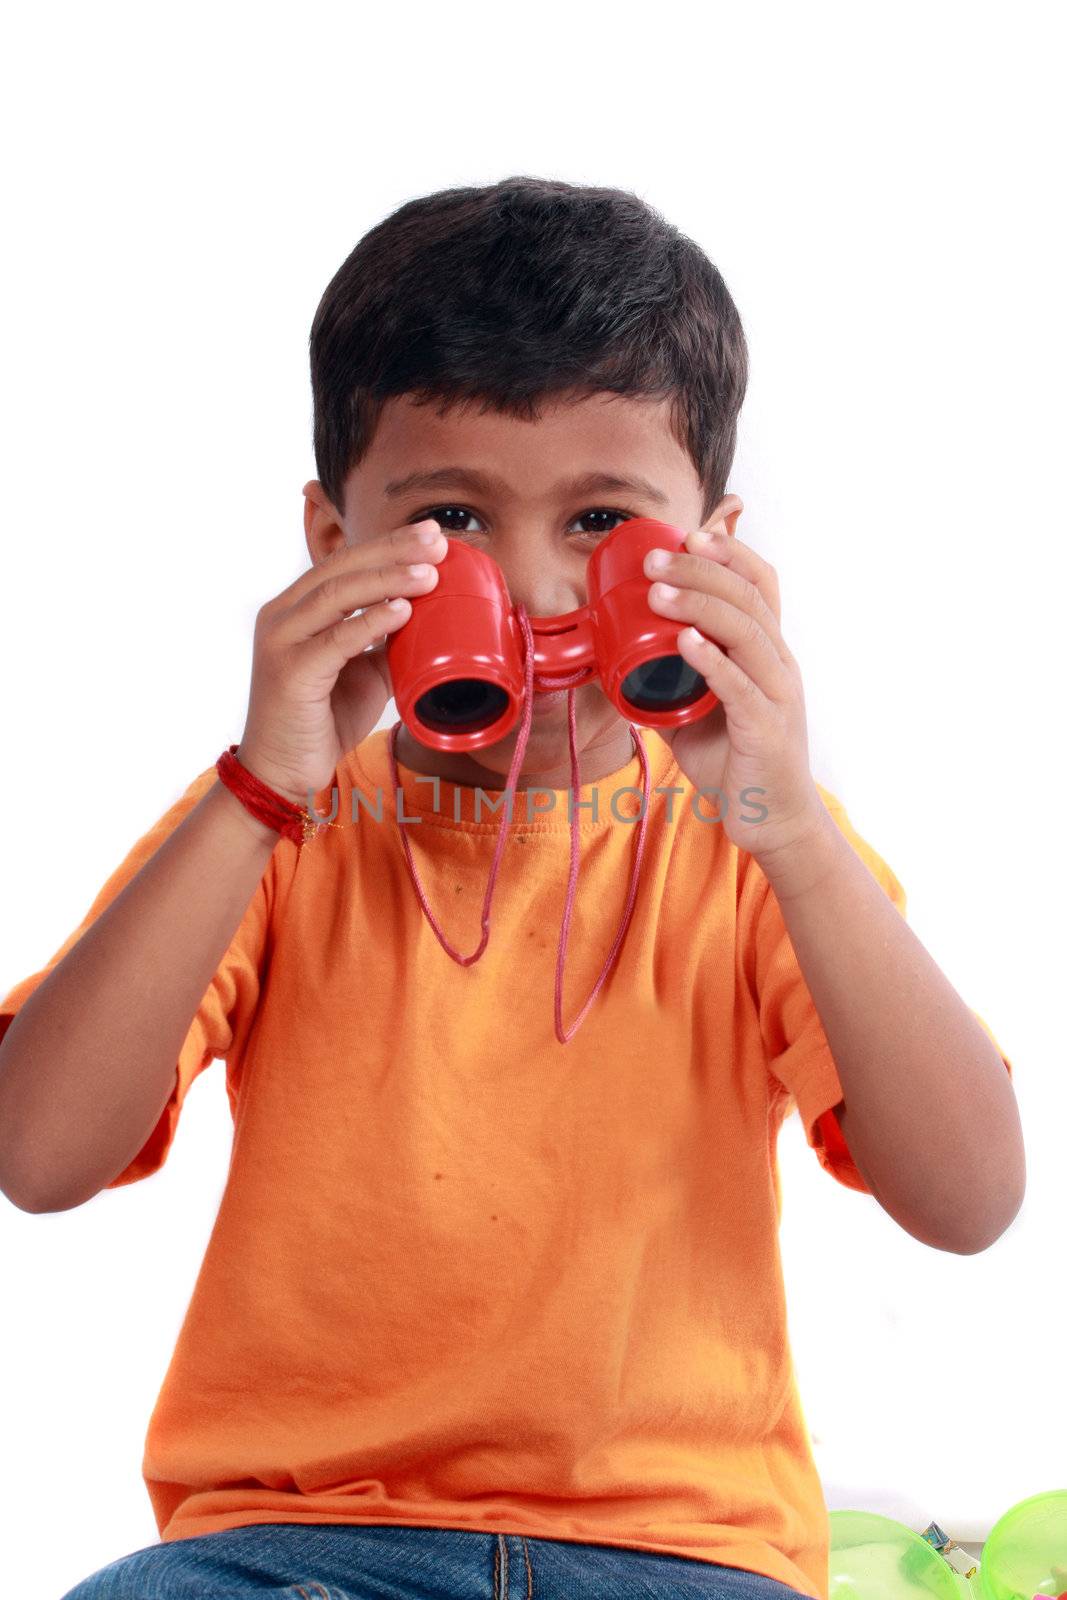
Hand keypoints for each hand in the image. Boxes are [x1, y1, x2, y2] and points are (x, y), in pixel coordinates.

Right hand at [236, 519, 448, 803]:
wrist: (284, 772)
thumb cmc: (321, 720)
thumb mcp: (363, 672)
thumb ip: (385, 641)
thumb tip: (427, 616)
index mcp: (296, 610)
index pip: (344, 564)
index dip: (387, 546)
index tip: (430, 535)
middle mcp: (282, 616)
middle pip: (341, 568)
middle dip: (392, 550)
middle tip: (436, 539)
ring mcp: (281, 642)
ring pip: (337, 595)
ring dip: (387, 579)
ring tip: (429, 572)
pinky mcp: (290, 673)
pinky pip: (335, 639)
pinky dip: (371, 622)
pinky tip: (403, 611)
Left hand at [642, 511, 826, 867]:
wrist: (772, 821)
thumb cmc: (737, 763)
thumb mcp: (698, 713)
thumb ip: (669, 683)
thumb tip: (619, 661)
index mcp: (767, 652)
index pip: (760, 584)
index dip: (730, 553)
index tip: (689, 534)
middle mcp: (779, 664)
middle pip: (748, 597)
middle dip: (700, 571)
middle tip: (654, 559)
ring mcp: (777, 694)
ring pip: (746, 632)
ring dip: (699, 605)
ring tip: (658, 591)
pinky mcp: (767, 729)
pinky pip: (740, 686)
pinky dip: (712, 659)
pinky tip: (685, 641)